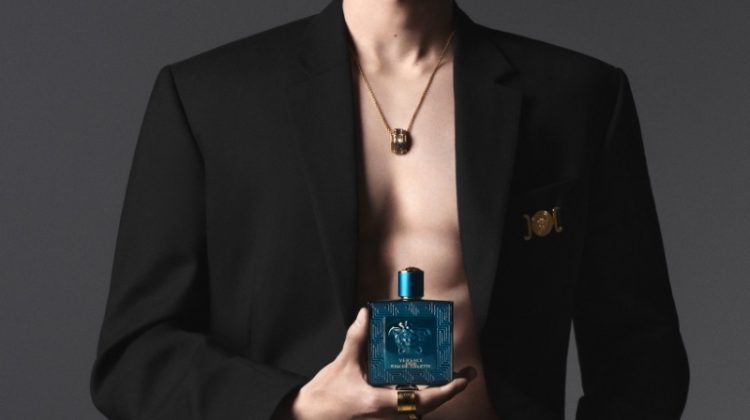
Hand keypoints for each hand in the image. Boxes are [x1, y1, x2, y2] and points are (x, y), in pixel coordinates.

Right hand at [276, 306, 476, 418]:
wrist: (308, 418)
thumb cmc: (323, 398)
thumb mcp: (342, 365)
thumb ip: (357, 339)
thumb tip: (366, 315)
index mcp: (380, 402)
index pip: (425, 400)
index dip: (448, 389)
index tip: (465, 377)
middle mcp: (387, 415)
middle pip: (428, 407)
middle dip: (447, 390)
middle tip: (463, 374)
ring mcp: (384, 419)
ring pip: (418, 410)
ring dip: (433, 395)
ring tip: (446, 376)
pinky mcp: (380, 417)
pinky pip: (405, 409)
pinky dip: (415, 398)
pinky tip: (418, 384)